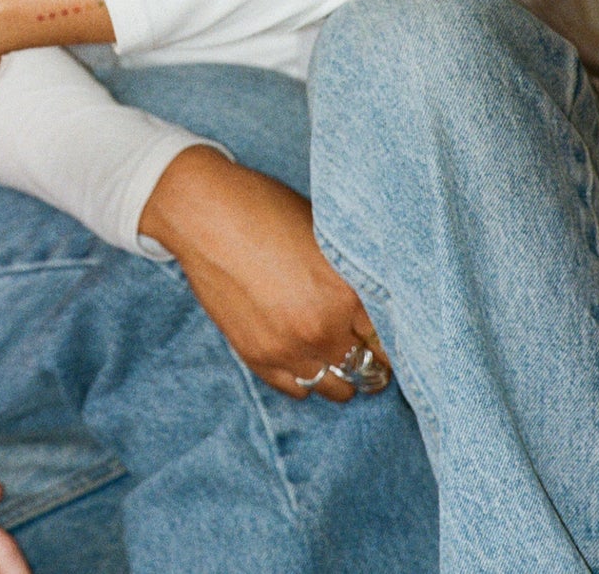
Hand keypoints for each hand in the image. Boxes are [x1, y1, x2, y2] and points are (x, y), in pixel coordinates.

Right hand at [140, 146, 389, 402]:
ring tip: (338, 352)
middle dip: (371, 358)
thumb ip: (353, 271)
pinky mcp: (256, 357)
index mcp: (346, 294)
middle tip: (367, 345)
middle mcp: (322, 329)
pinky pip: (297, 389)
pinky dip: (307, 377)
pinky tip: (306, 353)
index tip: (393, 334)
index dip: (394, 336)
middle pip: (368, 369)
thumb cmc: (266, 209)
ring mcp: (287, 349)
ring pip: (336, 389)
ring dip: (341, 373)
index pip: (391, 339)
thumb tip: (380, 293)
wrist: (204, 214)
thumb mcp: (325, 231)